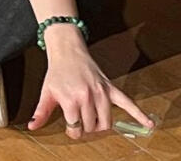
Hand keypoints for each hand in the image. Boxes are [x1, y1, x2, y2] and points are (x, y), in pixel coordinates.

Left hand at [28, 31, 151, 138]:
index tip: (69, 125)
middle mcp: (88, 97)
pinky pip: (127, 102)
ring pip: (106, 122)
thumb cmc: (57, 71)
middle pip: (91, 127)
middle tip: (79, 120)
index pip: (77, 129)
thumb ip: (41, 112)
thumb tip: (32, 127)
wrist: (67, 50)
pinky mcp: (110, 87)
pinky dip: (138, 114)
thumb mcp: (46, 92)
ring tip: (92, 119)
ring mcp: (101, 92)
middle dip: (85, 128)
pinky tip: (149, 124)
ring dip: (100, 125)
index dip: (72, 131)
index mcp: (71, 99)